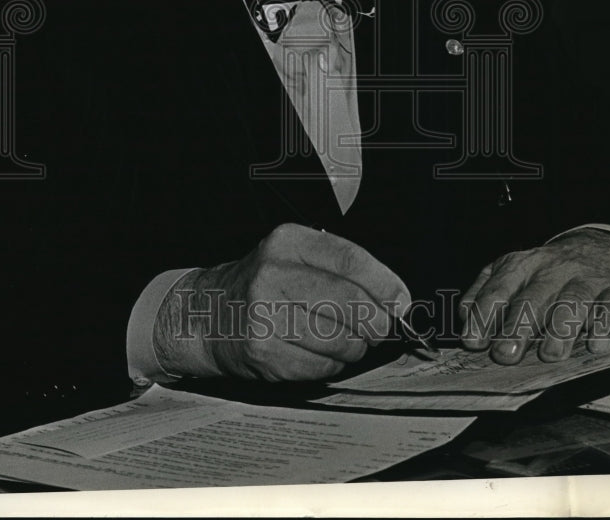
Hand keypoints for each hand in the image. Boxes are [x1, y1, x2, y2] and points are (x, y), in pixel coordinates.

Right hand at [154, 223, 410, 382]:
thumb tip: (396, 301)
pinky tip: (315, 353)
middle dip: (374, 322)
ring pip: (340, 340)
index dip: (384, 284)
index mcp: (288, 241)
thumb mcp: (296, 257)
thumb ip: (345, 271)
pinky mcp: (263, 352)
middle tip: (376, 328)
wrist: (208, 313)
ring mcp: (265, 314)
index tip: (401, 302)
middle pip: (350, 303)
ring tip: (339, 340)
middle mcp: (274, 273)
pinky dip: (329, 366)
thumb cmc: (263, 285)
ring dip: (352, 347)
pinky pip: (321, 367)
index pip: (350, 260)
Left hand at [459, 228, 609, 363]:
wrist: (599, 247)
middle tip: (506, 355)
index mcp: (521, 265)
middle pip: (534, 297)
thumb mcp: (511, 272)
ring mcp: (586, 279)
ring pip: (573, 301)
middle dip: (518, 327)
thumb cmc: (547, 271)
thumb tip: (463, 315)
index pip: (499, 288)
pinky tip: (596, 344)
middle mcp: (553, 269)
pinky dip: (607, 325)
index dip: (484, 315)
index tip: (472, 342)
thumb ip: (485, 292)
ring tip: (550, 354)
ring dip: (560, 329)